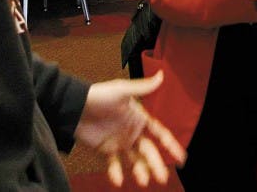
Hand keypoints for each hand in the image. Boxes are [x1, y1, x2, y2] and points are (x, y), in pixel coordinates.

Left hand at [74, 71, 185, 186]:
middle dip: (157, 164)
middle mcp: (132, 132)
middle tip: (162, 178)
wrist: (75, 106)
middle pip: (149, 151)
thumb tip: (162, 75)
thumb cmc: (98, 95)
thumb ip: (143, 87)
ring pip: (134, 161)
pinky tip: (118, 180)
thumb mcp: (122, 91)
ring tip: (143, 181)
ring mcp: (119, 142)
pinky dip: (116, 173)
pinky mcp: (105, 150)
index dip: (171, 145)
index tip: (182, 157)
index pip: (160, 134)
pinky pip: (113, 165)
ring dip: (140, 171)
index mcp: (139, 118)